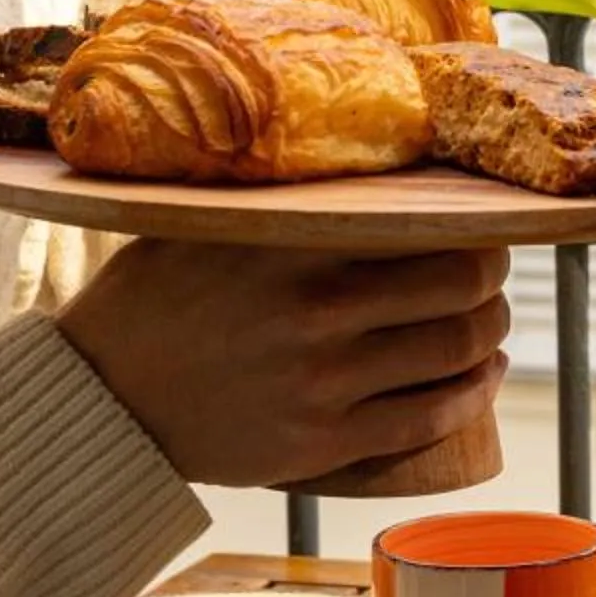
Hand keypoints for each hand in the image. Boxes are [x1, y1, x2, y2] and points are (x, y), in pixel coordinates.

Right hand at [56, 239, 510, 486]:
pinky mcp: (325, 442)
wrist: (102, 401)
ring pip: (458, 354)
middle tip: (490, 274)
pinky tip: (484, 376)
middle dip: (493, 280)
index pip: (431, 228)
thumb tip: (358, 154)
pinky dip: (474, 395)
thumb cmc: (155, 298)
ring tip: (490, 323)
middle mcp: (321, 312)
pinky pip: (430, 419)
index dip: (475, 227)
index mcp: (297, 246)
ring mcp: (327, 383)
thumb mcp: (211, 226)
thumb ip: (283, 201)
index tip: (479, 225)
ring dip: (492, 336)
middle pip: (464, 288)